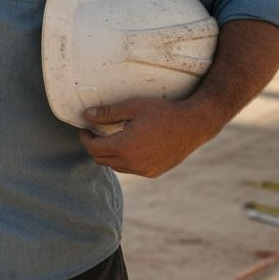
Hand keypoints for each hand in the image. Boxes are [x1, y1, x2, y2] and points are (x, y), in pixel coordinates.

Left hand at [77, 98, 222, 177]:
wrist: (194, 124)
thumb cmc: (163, 112)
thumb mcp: (133, 107)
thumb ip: (107, 113)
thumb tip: (86, 115)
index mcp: (125, 147)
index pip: (93, 149)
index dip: (85, 138)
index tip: (84, 128)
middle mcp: (133, 163)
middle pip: (101, 160)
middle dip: (95, 146)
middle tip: (96, 132)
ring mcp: (144, 170)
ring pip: (115, 166)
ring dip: (109, 154)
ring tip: (112, 138)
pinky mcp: (154, 172)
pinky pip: (131, 169)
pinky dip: (124, 160)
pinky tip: (130, 146)